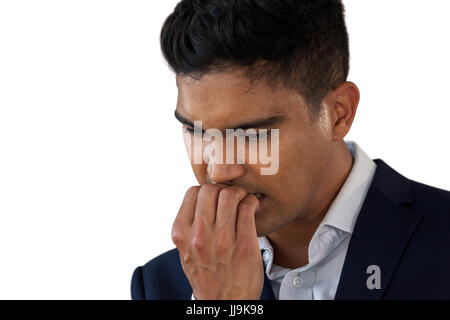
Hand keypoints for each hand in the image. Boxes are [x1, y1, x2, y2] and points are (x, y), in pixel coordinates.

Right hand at [171, 184, 263, 299]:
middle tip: (231, 197)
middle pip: (210, 189)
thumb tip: (202, 196)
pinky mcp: (244, 245)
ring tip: (242, 201)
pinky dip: (251, 202)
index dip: (206, 191)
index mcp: (182, 234)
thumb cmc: (206, 274)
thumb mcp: (186, 251)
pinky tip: (252, 208)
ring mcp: (222, 240)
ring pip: (230, 194)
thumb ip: (189, 225)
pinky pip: (248, 208)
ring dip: (239, 193)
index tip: (215, 198)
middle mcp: (199, 236)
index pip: (193, 192)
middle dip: (223, 189)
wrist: (224, 303)